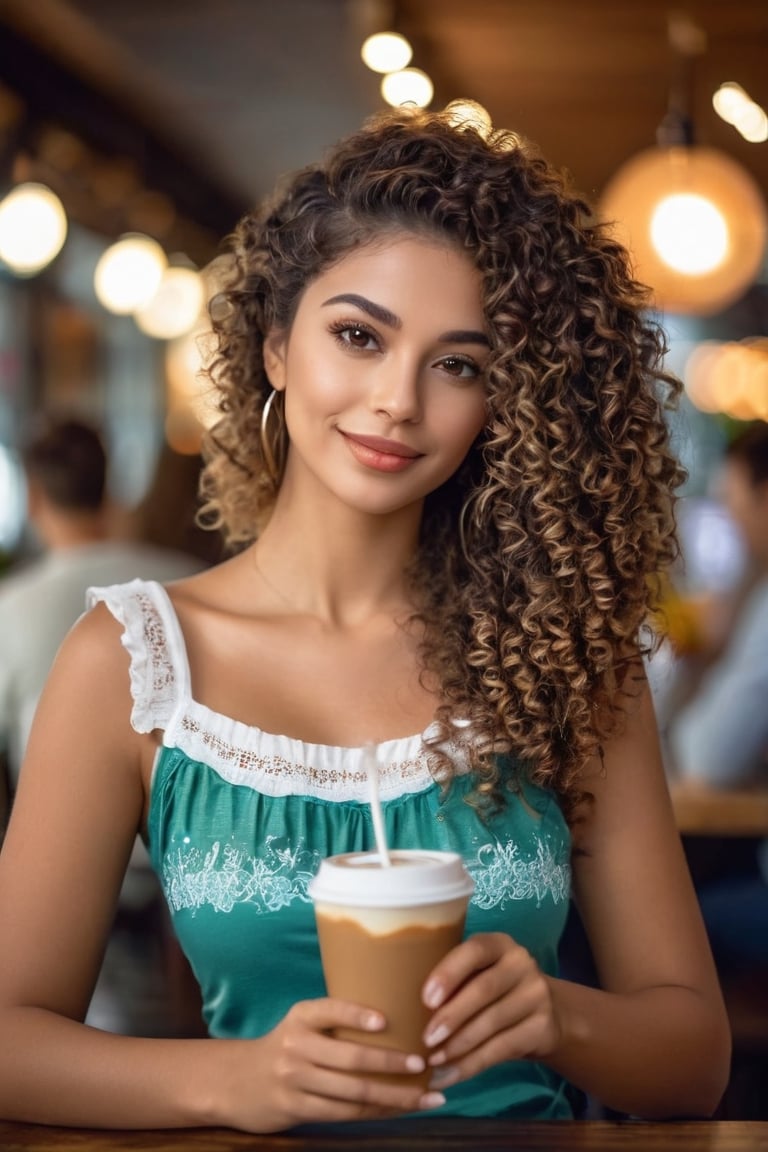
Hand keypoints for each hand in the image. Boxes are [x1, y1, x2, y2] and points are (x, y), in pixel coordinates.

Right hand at [232, 998, 445, 1131]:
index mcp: (301, 1016)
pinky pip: (345, 1113)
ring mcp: (295, 1080)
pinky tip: (398, 1109)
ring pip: (353, 1092)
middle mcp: (296, 1046)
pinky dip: (376, 1111)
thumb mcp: (302, 1025)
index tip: (385, 1021)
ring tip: (425, 1096)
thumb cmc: (286, 1047)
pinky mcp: (297, 1108)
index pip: (331, 1010)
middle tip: (424, 1063)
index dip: (357, 1015)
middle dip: (392, 1063)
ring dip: (394, 1096)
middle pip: (351, 1058)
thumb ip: (335, 1021)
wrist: (236, 1082)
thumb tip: (397, 1019)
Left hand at [420, 933, 560, 1089]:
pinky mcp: (542, 1027)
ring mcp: (536, 995)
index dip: (449, 973)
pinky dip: (471, 1065)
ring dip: (458, 1046)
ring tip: (432, 1061)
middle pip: (483, 990)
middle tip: (425, 1039)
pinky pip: (501, 1049)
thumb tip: (399, 1002)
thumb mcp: (478, 973)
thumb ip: (452, 979)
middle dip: (451, 1016)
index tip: (425, 998)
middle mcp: (521, 964)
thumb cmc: (492, 990)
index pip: (475, 950)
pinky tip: (448, 1075)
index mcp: (499, 944)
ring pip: (492, 1023)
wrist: (546, 1012)